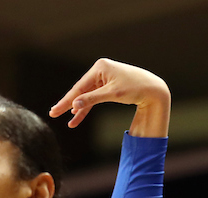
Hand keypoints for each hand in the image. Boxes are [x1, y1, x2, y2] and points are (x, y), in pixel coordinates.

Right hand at [49, 58, 169, 132]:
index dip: (67, 100)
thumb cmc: (135, 89)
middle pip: (81, 90)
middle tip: (53, 114)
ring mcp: (104, 77)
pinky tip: (78, 114)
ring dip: (79, 108)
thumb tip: (75, 104)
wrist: (153, 89)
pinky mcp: (108, 85)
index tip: (55, 110)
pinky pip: (95, 97)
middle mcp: (100, 70)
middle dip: (68, 104)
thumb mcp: (112, 94)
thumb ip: (93, 99)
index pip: (80, 86)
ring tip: (69, 120)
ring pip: (88, 95)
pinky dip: (88, 106)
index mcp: (100, 67)